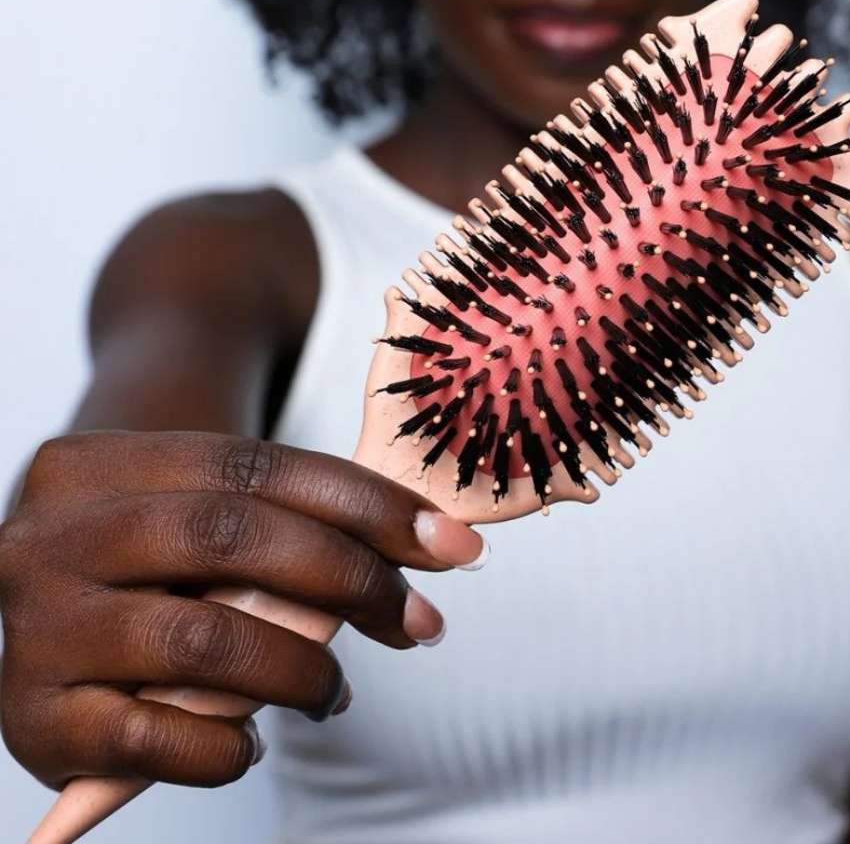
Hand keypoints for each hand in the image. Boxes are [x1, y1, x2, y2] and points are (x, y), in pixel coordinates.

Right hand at [0, 430, 484, 789]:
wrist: (35, 608)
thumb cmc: (150, 559)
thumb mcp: (197, 517)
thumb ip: (288, 521)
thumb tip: (428, 545)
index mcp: (100, 463)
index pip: (259, 467)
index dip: (367, 504)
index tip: (449, 544)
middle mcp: (54, 536)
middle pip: (232, 536)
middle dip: (350, 580)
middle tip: (418, 623)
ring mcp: (36, 628)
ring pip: (204, 640)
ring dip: (301, 671)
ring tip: (334, 691)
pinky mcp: (33, 719)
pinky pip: (154, 740)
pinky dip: (225, 745)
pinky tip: (248, 741)